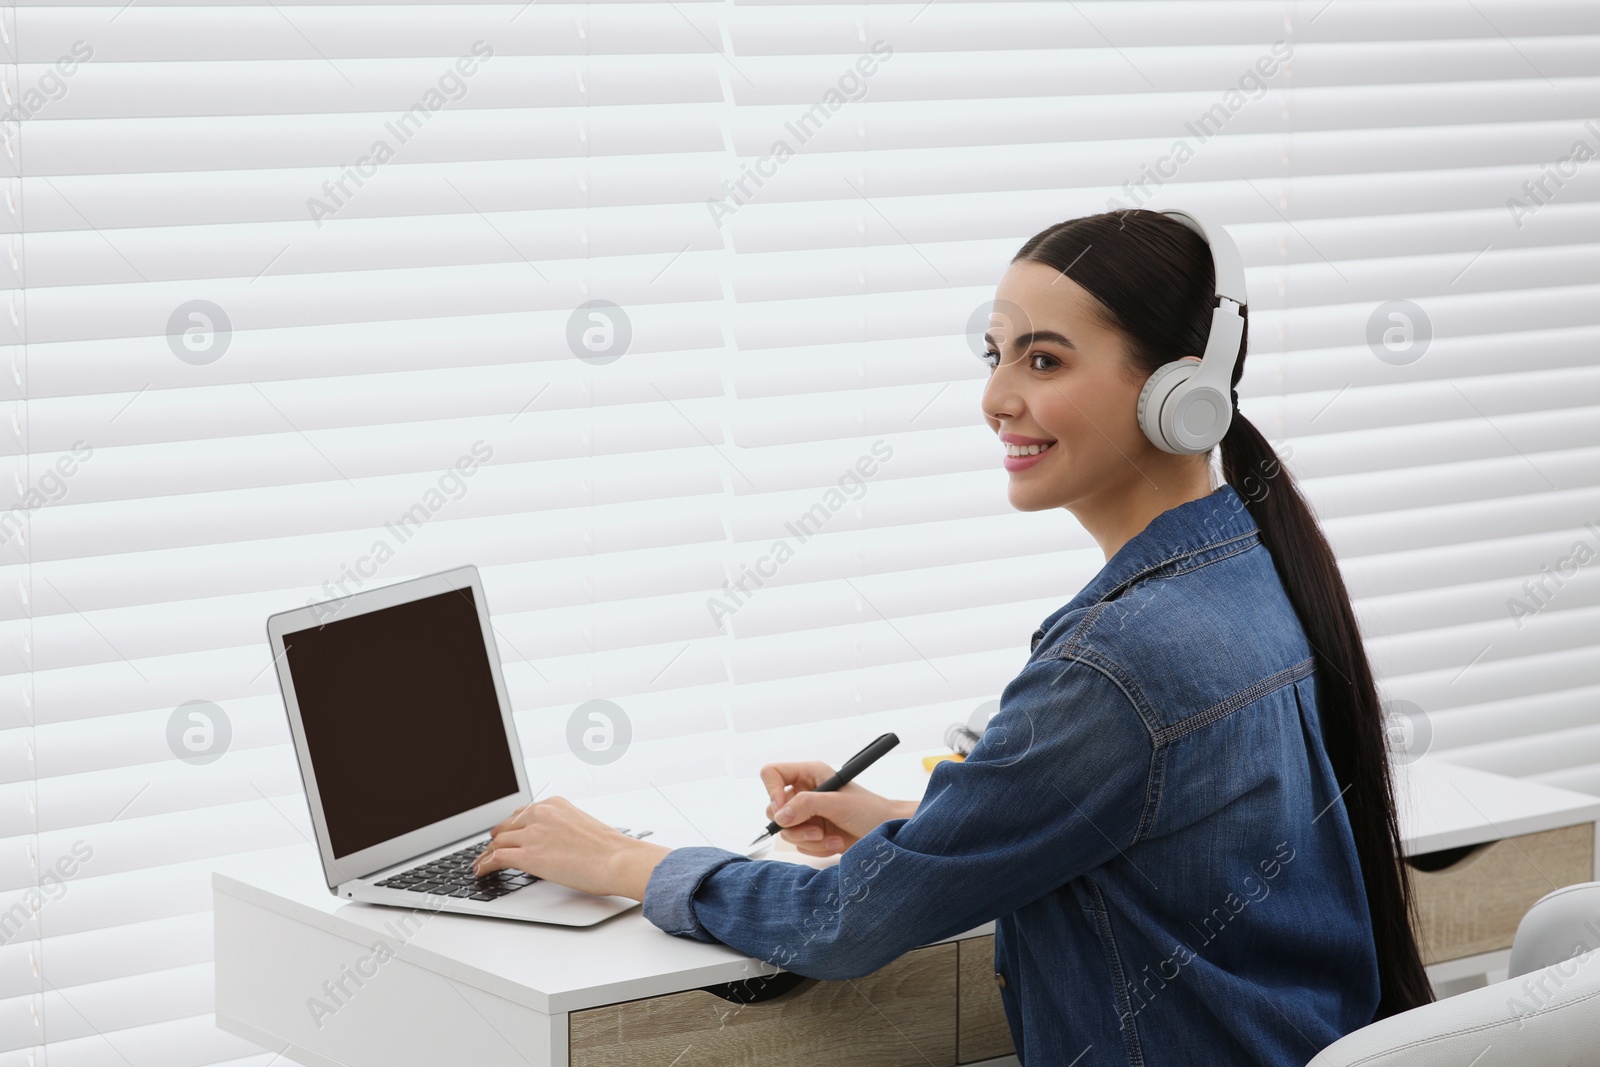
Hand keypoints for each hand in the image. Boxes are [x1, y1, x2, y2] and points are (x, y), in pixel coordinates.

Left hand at [472, 797, 669, 900]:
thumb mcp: (581, 825)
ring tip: (480, 863)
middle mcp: (540, 813)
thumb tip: (550, 842)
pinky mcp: (528, 855)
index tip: (503, 833)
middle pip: (506, 827)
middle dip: (496, 839)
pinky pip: (496, 858)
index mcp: (554, 803)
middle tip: (490, 849)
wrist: (616, 859)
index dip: (509, 826)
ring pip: (498, 843)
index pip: (521, 813)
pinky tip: (481, 871)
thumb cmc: (607, 849)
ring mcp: (532, 833)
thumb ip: (560, 827)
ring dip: (487, 854)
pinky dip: (484, 865)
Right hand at [760, 761, 916, 856]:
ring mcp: (807, 814)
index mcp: (809, 775)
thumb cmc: (870, 810)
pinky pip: (799, 844)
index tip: (784, 811)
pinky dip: (816, 848)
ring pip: (786, 831)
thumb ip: (806, 805)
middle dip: (795, 825)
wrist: (886, 833)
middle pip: (774, 808)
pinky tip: (835, 842)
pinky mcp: (812, 833)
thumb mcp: (837, 803)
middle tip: (817, 830)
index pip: (772, 774)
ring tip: (831, 837)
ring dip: (810, 839)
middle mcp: (805, 793)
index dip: (772, 792)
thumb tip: (781, 815)